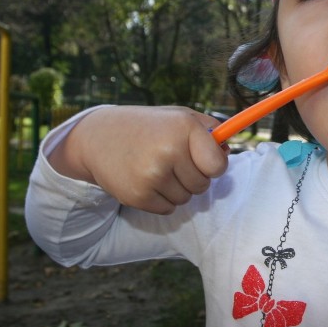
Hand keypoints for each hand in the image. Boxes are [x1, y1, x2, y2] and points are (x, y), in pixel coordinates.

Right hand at [48, 105, 228, 213]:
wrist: (99, 138)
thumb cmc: (150, 127)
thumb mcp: (181, 117)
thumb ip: (210, 132)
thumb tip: (228, 153)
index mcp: (184, 128)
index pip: (217, 166)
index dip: (214, 166)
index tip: (204, 161)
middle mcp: (168, 151)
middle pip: (202, 185)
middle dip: (193, 177)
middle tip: (173, 162)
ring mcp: (151, 175)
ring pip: (186, 199)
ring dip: (177, 189)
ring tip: (157, 169)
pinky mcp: (137, 196)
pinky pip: (168, 209)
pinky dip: (161, 199)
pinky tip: (146, 180)